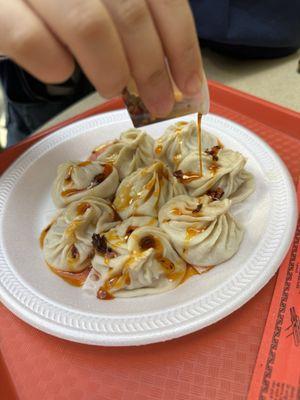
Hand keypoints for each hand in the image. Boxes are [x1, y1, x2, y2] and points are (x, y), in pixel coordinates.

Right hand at [0, 0, 205, 116]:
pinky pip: (33, 41)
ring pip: (88, 26)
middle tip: (159, 103)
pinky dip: (53, 65)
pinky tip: (59, 70)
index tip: (190, 86)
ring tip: (113, 89)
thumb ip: (128, 21)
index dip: (181, 46)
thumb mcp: (104, 1)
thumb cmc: (59, 5)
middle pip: (130, 14)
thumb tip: (172, 73)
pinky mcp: (1, 9)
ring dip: (111, 70)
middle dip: (151, 70)